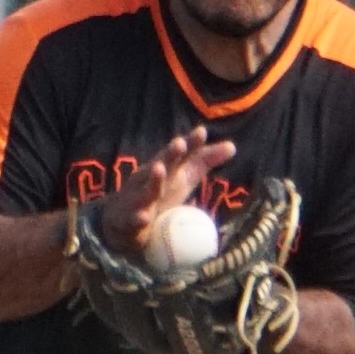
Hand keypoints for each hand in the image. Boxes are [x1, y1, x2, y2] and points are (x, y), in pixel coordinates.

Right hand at [106, 127, 236, 249]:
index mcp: (166, 170)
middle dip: (170, 154)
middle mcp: (150, 180)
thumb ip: (204, 162)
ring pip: (145, 189)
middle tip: (180, 143)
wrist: (122, 221)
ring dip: (153, 180)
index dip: (190, 144)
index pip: (180, 154)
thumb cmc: (159, 194)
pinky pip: (133, 219)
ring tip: (159, 169)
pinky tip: (144, 218)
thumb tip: (232, 146)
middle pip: (162, 165)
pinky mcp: (128, 220)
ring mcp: (137, 199)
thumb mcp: (184, 178)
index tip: (201, 132)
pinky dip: (138, 219)